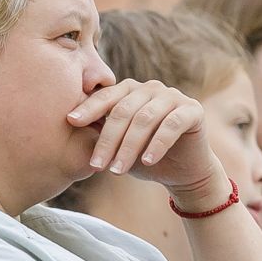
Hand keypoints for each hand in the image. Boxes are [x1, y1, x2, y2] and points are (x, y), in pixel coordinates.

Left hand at [69, 79, 222, 201]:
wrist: (183, 172)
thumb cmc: (145, 157)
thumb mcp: (118, 146)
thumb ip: (101, 132)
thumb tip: (68, 124)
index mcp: (130, 90)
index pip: (106, 96)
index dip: (88, 108)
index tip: (71, 122)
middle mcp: (151, 88)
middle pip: (123, 110)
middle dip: (108, 140)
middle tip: (97, 166)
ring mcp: (173, 96)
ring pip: (145, 119)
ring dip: (129, 147)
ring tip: (118, 171)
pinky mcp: (193, 110)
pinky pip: (171, 125)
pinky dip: (157, 144)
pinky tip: (148, 162)